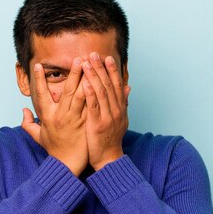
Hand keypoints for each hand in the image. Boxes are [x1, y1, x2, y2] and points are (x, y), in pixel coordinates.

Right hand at [21, 57, 88, 176]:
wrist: (68, 165)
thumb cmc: (55, 150)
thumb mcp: (38, 137)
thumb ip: (29, 124)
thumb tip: (24, 111)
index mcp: (47, 117)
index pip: (41, 94)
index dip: (39, 80)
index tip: (38, 66)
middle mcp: (61, 116)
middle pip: (67, 91)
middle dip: (72, 73)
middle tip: (78, 58)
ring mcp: (74, 120)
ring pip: (81, 96)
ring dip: (86, 79)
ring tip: (91, 66)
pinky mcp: (86, 124)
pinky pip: (91, 105)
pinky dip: (95, 93)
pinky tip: (101, 83)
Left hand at [82, 53, 131, 170]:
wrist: (109, 159)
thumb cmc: (111, 139)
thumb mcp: (121, 119)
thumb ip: (123, 102)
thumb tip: (128, 86)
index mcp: (120, 108)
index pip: (117, 85)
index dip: (112, 70)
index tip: (106, 57)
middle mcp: (116, 110)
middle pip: (109, 85)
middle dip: (101, 68)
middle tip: (93, 54)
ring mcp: (108, 117)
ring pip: (101, 92)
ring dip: (93, 76)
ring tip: (86, 63)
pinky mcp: (98, 125)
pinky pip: (94, 107)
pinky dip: (90, 94)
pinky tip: (84, 83)